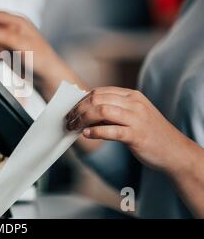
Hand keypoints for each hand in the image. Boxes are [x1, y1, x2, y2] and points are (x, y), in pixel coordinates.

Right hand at [0, 10, 85, 99]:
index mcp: (17, 22)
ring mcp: (8, 38)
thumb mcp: (24, 47)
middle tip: (4, 54)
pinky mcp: (6, 48)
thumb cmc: (41, 60)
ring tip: (7, 58)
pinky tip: (3, 60)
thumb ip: (6, 38)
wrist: (46, 75)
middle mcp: (12, 28)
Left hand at [65, 86, 193, 173]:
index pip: (99, 92)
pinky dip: (95, 132)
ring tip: (74, 127)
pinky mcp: (137, 135)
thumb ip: (113, 110)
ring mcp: (136, 118)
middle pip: (97, 99)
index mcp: (131, 95)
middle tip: (69, 120)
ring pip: (102, 111)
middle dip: (78, 109)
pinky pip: (111, 130)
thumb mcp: (133, 114)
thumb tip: (84, 112)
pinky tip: (86, 135)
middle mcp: (134, 103)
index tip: (71, 111)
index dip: (81, 101)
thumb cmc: (149, 133)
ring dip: (83, 119)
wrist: (175, 151)